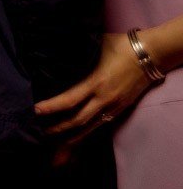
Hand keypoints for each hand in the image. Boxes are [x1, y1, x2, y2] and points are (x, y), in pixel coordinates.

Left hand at [34, 33, 151, 143]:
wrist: (152, 54)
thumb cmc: (120, 46)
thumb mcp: (95, 47)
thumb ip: (77, 56)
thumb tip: (54, 54)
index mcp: (96, 83)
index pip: (70, 100)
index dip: (52, 107)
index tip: (35, 111)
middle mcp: (105, 99)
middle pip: (78, 120)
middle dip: (58, 128)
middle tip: (40, 132)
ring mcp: (114, 107)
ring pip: (90, 128)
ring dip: (72, 136)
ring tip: (55, 143)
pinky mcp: (120, 110)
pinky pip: (100, 125)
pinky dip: (87, 133)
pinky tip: (76, 138)